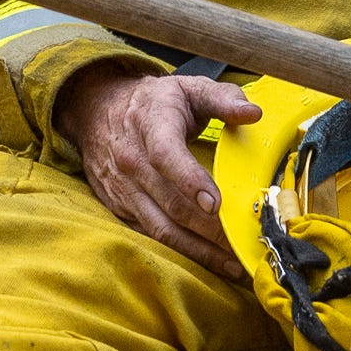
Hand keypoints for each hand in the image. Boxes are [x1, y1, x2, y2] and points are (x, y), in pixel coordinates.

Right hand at [57, 64, 260, 281]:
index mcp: (151, 124)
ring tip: (231, 263)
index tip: (214, 202)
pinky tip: (207, 260)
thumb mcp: (187, 87)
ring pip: (162, 227)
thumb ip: (222, 98)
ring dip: (198, 249)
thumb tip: (253, 113)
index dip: (189, 180)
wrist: (97, 112)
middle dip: (209, 229)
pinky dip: (180, 252)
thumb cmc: (153, 102)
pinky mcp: (122, 207)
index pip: (166, 155)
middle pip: (171, 203)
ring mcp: (125, 188)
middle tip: (242, 242)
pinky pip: (152, 235)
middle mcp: (133, 160)